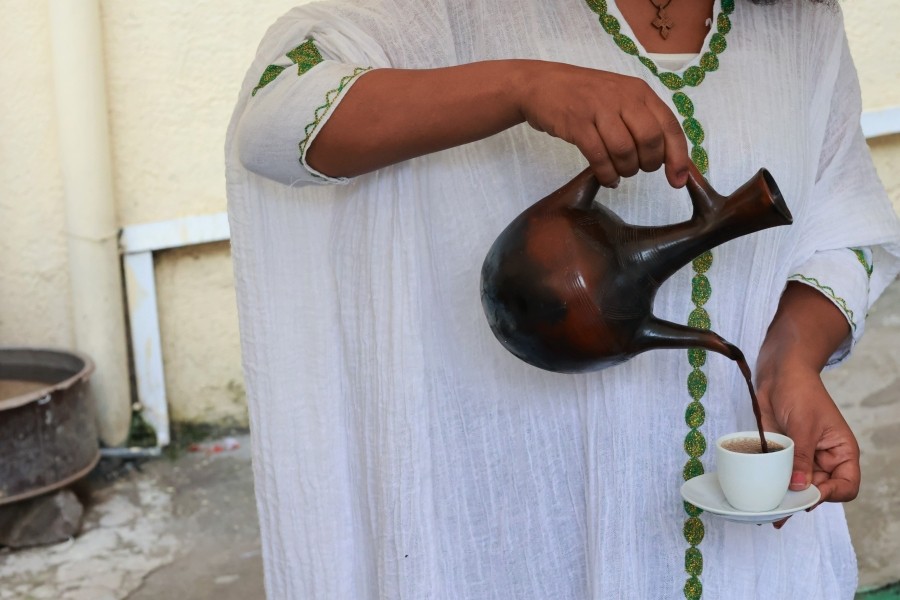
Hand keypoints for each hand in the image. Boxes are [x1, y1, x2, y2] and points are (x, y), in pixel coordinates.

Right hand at [515, 62, 690, 187]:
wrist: (541, 85)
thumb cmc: (585, 96)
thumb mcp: (619, 98)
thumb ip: (643, 121)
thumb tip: (669, 158)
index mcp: (639, 92)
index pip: (669, 126)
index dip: (678, 157)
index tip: (678, 181)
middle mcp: (623, 98)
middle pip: (650, 140)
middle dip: (649, 164)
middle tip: (638, 169)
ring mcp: (599, 110)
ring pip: (625, 151)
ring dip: (626, 170)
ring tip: (619, 173)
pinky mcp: (577, 124)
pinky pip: (599, 157)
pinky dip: (606, 174)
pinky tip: (607, 178)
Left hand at [755, 359, 860, 528]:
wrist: (779, 374)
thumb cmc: (800, 392)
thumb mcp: (803, 425)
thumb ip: (802, 457)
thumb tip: (800, 487)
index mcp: (841, 452)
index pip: (846, 486)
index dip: (830, 494)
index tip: (808, 494)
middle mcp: (824, 459)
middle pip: (820, 491)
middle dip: (803, 501)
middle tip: (782, 510)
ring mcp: (803, 458)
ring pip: (799, 487)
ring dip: (786, 498)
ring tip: (770, 512)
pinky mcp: (784, 455)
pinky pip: (781, 475)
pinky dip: (773, 486)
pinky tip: (761, 497)